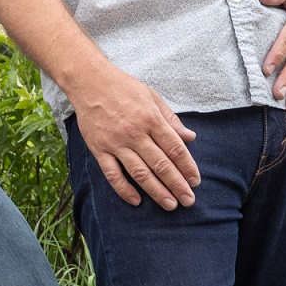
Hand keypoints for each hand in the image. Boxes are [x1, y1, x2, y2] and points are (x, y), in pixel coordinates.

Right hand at [68, 65, 199, 209]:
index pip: (174, 148)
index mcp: (151, 119)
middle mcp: (135, 133)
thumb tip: (190, 137)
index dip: (187, 167)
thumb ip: (171, 119)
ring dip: (156, 191)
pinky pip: (112, 173)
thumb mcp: (152, 97)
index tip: (195, 181)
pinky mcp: (99, 149)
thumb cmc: (123, 87)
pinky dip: (124, 189)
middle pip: (160, 164)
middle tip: (188, 200)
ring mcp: (116, 143)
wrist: (89, 81)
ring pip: (139, 173)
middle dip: (177, 185)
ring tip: (170, 204)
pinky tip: (136, 200)